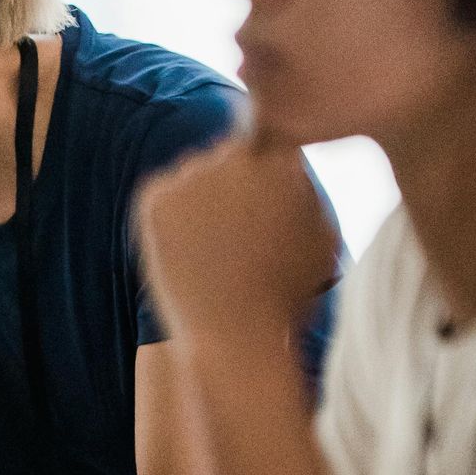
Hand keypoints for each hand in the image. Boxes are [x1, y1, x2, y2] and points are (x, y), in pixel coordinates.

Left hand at [138, 135, 336, 351]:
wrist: (235, 337)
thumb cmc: (287, 295)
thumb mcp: (322, 236)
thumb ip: (305, 187)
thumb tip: (288, 156)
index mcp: (281, 157)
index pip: (268, 136)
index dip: (264, 174)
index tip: (263, 206)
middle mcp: (233, 154)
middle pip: (227, 155)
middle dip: (232, 184)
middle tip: (238, 236)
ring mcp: (188, 173)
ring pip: (193, 174)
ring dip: (201, 201)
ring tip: (216, 253)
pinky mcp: (153, 196)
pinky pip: (162, 194)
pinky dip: (170, 219)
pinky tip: (189, 254)